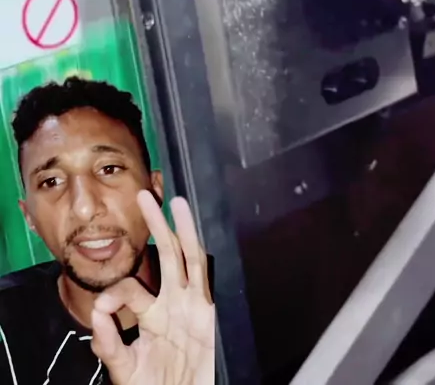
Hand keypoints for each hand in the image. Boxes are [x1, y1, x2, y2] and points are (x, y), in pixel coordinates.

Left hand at [91, 192, 214, 384]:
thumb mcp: (125, 368)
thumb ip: (109, 343)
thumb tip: (96, 311)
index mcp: (153, 315)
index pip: (132, 288)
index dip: (115, 292)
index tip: (101, 308)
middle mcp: (174, 304)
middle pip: (165, 255)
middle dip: (156, 225)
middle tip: (145, 196)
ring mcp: (193, 307)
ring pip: (189, 258)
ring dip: (183, 229)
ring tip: (177, 202)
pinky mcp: (209, 316)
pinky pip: (203, 282)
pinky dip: (197, 258)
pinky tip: (194, 235)